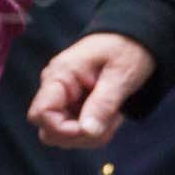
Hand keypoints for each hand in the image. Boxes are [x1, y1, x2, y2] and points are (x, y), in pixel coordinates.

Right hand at [29, 33, 157, 147]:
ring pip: (63, 136)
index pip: (40, 114)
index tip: (93, 128)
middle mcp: (55, 88)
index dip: (63, 130)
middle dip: (79, 137)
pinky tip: (111, 116)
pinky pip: (76, 132)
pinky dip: (95, 132)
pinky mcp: (73, 106)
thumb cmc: (126, 50)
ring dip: (91, 136)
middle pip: (48, 131)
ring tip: (114, 115)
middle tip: (108, 122)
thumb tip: (87, 132)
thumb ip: (102, 104)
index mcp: (60, 76)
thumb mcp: (120, 76)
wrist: (134, 38)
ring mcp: (63, 98)